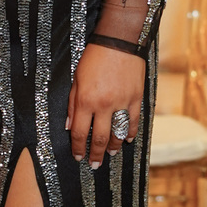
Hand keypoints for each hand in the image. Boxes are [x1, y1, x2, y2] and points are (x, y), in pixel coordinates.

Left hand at [67, 43, 144, 168]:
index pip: (80, 132)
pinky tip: (128, 140)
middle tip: (94, 165)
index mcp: (86, 101)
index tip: (78, 156)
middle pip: (99, 138)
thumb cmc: (93, 58)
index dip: (78, 147)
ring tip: (110, 155)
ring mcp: (121, 103)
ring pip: (118, 133)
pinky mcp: (136, 98)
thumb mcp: (76, 80)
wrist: (118, 42)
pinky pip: (133, 121)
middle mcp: (104, 105)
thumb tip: (70, 126)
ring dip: (114, 147)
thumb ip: (73, 105)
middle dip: (95, 154)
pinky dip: (131, 133)